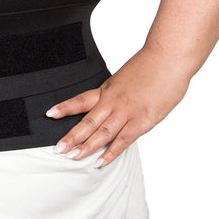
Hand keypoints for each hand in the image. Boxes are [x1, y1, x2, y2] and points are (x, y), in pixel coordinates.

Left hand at [44, 47, 190, 167]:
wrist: (169, 57)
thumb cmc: (152, 66)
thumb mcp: (126, 77)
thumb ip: (117, 93)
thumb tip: (111, 105)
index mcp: (108, 90)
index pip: (81, 100)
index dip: (65, 107)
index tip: (50, 114)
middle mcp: (113, 101)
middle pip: (87, 122)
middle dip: (71, 137)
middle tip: (58, 149)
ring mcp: (127, 112)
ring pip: (101, 133)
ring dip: (85, 147)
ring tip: (72, 157)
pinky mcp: (142, 121)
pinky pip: (123, 141)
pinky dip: (110, 153)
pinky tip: (99, 162)